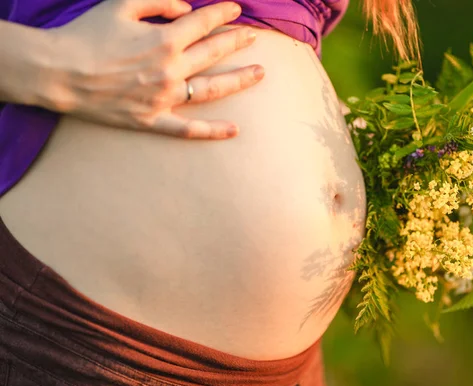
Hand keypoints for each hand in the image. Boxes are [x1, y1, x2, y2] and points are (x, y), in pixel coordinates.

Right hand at [43, 0, 263, 138]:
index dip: (223, 13)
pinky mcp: (153, 120)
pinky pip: (188, 129)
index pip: (204, 23)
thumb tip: (187, 9)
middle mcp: (171, 69)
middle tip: (255, 38)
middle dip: (237, 41)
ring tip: (260, 73)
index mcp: (164, 39)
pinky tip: (235, 130)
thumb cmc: (86, 35)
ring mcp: (164, 97)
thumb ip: (158, 2)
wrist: (58, 72)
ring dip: (239, 80)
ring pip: (211, 89)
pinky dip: (212, 131)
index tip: (237, 9)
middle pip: (214, 53)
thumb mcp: (120, 5)